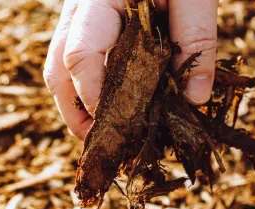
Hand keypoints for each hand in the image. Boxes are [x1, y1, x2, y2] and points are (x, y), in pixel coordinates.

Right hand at [44, 0, 218, 138]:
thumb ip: (196, 39)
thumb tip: (196, 99)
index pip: (81, 54)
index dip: (95, 98)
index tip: (120, 129)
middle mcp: (78, 6)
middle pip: (58, 68)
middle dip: (77, 113)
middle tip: (105, 148)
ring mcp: (79, 11)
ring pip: (60, 66)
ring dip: (78, 105)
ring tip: (108, 136)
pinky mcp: (90, 16)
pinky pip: (77, 56)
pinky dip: (90, 86)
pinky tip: (115, 106)